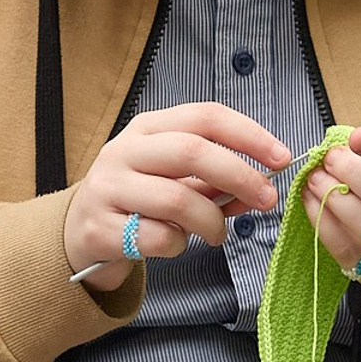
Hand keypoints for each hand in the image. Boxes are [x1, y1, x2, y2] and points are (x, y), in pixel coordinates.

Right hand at [64, 103, 289, 290]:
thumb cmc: (138, 202)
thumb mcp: (173, 180)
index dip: (249, 134)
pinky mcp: (100, 227)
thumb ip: (215, 180)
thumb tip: (263, 185)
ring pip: (178, 199)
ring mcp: (108, 188)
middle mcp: (124, 151)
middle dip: (240, 176)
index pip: (205, 116)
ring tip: (217, 235)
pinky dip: (179, 245)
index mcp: (147, 129)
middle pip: (192, 151)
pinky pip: (157, 237)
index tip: (282, 157)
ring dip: (212, 222)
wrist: (78, 233)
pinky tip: (175, 244)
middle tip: (267, 200)